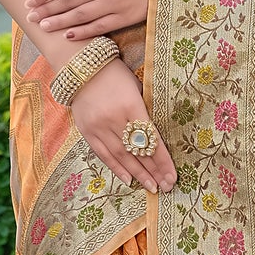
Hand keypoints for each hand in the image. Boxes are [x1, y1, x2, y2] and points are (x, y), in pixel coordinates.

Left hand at [27, 0, 154, 46]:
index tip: (30, 0)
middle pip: (68, 1)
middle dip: (47, 9)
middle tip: (30, 16)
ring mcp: (114, 3)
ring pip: (79, 16)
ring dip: (59, 22)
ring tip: (43, 26)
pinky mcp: (125, 17)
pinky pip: (99, 27)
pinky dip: (82, 32)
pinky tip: (68, 35)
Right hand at [70, 59, 176, 193]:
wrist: (82, 67)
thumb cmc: (115, 75)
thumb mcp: (136, 87)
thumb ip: (144, 111)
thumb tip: (156, 137)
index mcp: (131, 105)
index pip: (151, 139)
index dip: (163, 160)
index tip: (173, 175)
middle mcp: (114, 119)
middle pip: (137, 152)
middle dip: (153, 171)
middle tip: (166, 186)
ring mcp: (98, 127)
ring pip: (121, 156)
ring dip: (137, 174)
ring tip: (151, 187)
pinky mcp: (86, 131)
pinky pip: (103, 154)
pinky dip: (116, 168)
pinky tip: (128, 178)